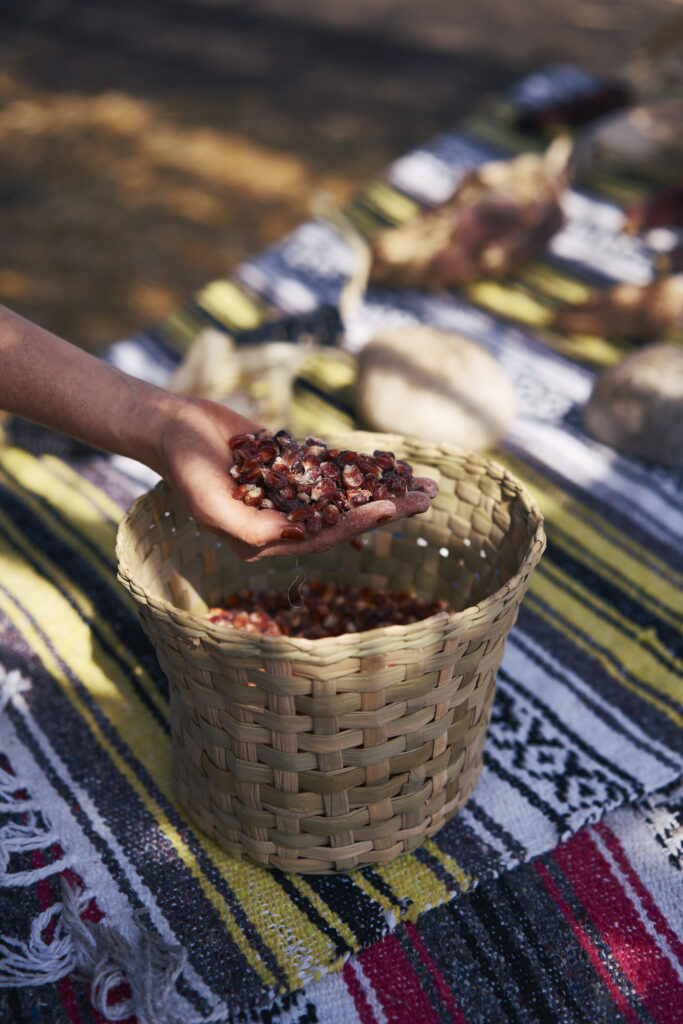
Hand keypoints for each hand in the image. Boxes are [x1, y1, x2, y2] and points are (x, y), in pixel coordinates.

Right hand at [154, 396, 437, 560]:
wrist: (172, 427)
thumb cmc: (184, 468)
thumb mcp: (210, 504)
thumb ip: (252, 528)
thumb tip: (297, 536)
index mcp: (265, 539)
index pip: (320, 536)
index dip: (356, 523)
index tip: (389, 509)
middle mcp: (283, 520)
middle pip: (344, 518)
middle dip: (387, 509)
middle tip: (428, 498)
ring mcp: (291, 492)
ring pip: (347, 494)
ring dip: (386, 489)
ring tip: (426, 485)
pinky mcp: (294, 466)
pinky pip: (335, 469)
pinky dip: (364, 467)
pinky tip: (396, 465)